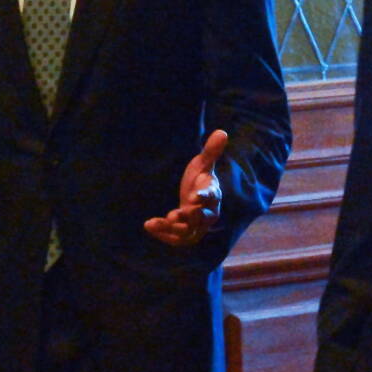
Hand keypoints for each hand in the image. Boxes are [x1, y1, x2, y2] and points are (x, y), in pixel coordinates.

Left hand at [144, 128, 227, 246]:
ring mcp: (197, 226)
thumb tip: (222, 132)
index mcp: (213, 195)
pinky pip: (177, 239)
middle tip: (173, 214)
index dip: (204, 196)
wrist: (196, 196)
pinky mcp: (185, 234)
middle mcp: (208, 213)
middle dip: (188, 217)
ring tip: (152, 223)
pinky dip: (164, 234)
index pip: (211, 196)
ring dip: (171, 229)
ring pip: (187, 232)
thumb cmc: (201, 178)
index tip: (194, 197)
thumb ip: (211, 151)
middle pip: (201, 219)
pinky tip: (148, 225)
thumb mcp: (203, 164)